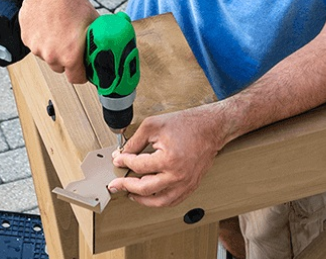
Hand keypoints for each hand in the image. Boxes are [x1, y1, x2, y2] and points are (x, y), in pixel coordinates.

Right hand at [19, 0, 97, 84]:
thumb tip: (108, 48)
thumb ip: (99, 42)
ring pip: (47, 56)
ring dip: (53, 48)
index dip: (82, 73)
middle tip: (71, 45)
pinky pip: (36, 45)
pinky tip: (49, 26)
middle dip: (67, 60)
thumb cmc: (71, 2)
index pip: (76, 79)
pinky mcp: (26, 39)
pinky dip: (42, 39)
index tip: (83, 68)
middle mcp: (51, 55)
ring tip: (59, 31)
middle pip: (60, 68)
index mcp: (70, 55)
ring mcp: (37, 47)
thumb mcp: (94, 23)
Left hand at [108, 106, 225, 206]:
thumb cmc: (186, 125)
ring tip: (130, 194)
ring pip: (159, 201)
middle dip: (126, 186)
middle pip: (145, 188)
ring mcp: (186, 183)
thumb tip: (122, 154)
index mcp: (168, 160)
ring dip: (141, 200)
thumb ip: (135, 141)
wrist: (210, 128)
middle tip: (115, 184)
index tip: (118, 160)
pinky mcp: (191, 186)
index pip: (138, 166)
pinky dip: (158, 201)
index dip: (124, 162)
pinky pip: (172, 200)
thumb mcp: (153, 126)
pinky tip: (149, 196)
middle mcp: (178, 176)